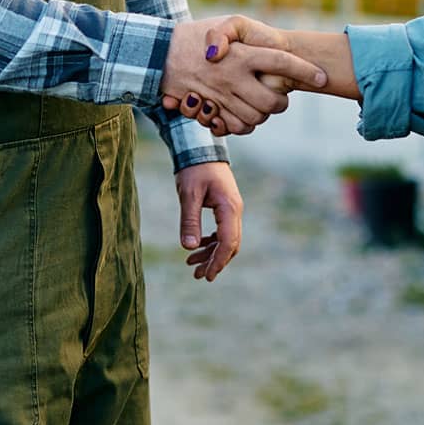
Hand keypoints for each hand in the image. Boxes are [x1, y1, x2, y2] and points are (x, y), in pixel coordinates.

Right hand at [161, 14, 297, 117]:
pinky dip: (248, 123)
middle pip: (274, 100)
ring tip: (264, 101)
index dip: (305, 71)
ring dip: (267, 112)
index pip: (282, 62)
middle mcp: (233, 78)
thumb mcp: (221, 23)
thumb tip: (230, 51)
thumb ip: (232, 31)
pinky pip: (239, 127)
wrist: (163, 56)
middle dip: (283, 99)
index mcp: (241, 54)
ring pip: (259, 116)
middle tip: (281, 92)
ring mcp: (222, 97)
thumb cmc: (196, 36)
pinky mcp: (212, 111)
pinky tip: (247, 111)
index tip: (321, 76)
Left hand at [175, 161, 241, 281]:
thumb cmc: (194, 169)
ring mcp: (232, 209)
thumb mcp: (188, 194)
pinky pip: (222, 230)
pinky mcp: (225, 207)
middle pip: (230, 245)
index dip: (217, 262)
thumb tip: (189, 248)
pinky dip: (211, 242)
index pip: (228, 242)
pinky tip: (197, 246)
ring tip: (192, 264)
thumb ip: (189, 220)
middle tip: (197, 275)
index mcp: (229, 208)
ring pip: (226, 239)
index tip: (207, 276)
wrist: (201, 148)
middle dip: (215, 262)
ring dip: (211, 253)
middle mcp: (235, 210)